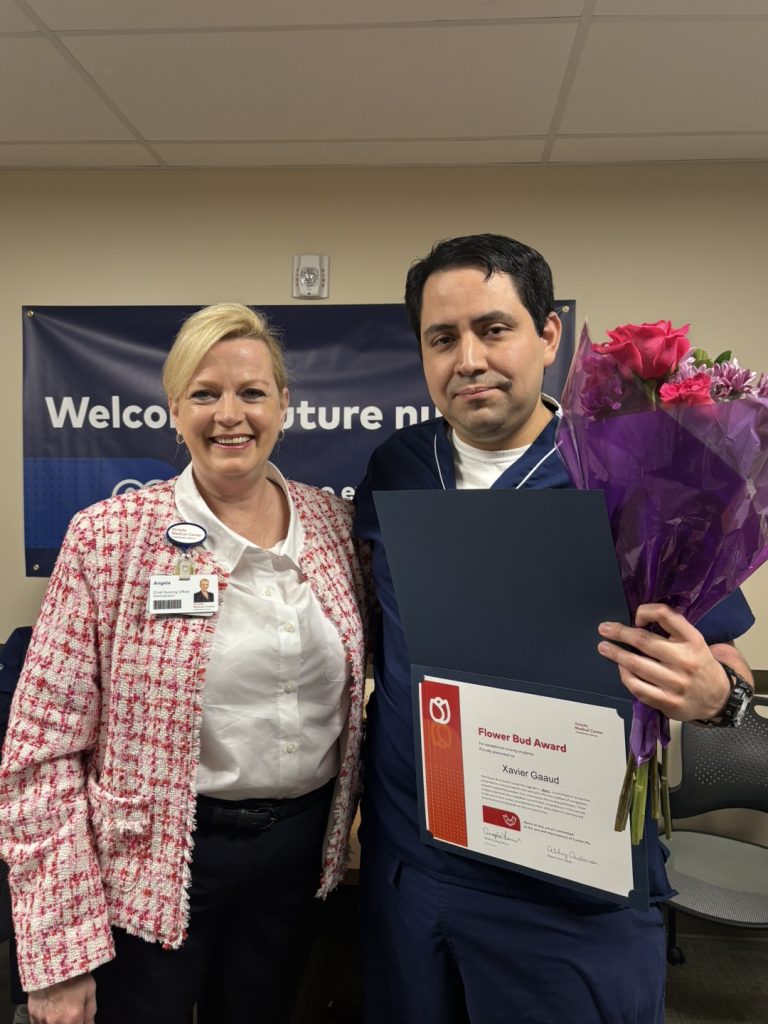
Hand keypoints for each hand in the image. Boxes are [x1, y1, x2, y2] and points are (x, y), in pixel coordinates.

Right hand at [28, 973, 95, 1023]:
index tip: (82, 1018)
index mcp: (73, 1017)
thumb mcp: (90, 988)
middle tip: (71, 1009)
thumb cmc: (71, 972)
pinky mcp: (32, 1014)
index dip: (83, 1022)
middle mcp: (56, 1022)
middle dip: (71, 1021)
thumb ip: (91, 1010)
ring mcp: (42, 1020)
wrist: (51, 960)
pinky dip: (46, 1020)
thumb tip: (91, 1022)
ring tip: (62, 1007)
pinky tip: (51, 1010)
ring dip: (58, 1021)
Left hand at [596, 603, 745, 721]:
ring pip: (636, 664)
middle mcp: (685, 660)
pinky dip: (625, 675)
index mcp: (693, 640)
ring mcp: (676, 683)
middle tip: (604, 629)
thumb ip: (673, 629)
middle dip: (619, 633)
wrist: (719, 698)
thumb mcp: (694, 641)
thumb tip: (639, 620)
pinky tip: (621, 668)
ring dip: (616, 654)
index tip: (636, 617)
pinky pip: (638, 687)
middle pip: (644, 641)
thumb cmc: (699, 664)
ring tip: (604, 647)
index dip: (646, 611)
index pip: (666, 616)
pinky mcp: (668, 701)